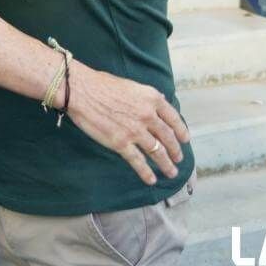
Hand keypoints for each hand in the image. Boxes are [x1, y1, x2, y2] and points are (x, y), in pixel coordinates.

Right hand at [65, 62, 189, 184]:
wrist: (81, 91)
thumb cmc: (101, 85)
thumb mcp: (131, 85)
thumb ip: (146, 96)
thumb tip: (160, 100)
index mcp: (152, 98)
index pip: (173, 118)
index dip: (181, 131)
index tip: (185, 140)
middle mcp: (147, 115)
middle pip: (167, 137)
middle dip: (175, 150)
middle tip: (178, 158)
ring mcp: (135, 131)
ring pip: (157, 152)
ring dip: (166, 164)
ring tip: (171, 172)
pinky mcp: (120, 143)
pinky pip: (138, 161)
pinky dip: (146, 173)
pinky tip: (151, 180)